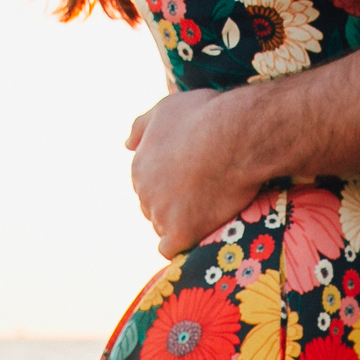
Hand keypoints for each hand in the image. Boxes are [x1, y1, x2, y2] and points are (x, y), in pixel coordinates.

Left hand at [126, 88, 262, 255]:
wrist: (233, 136)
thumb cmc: (204, 116)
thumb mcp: (165, 109)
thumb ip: (142, 127)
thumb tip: (127, 144)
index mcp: (139, 166)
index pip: (148, 186)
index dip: (169, 185)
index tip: (190, 181)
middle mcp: (144, 192)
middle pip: (154, 208)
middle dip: (173, 205)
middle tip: (202, 196)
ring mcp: (161, 214)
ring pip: (163, 229)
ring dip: (180, 225)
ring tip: (207, 214)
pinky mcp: (181, 232)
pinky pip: (171, 249)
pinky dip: (182, 245)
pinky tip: (196, 237)